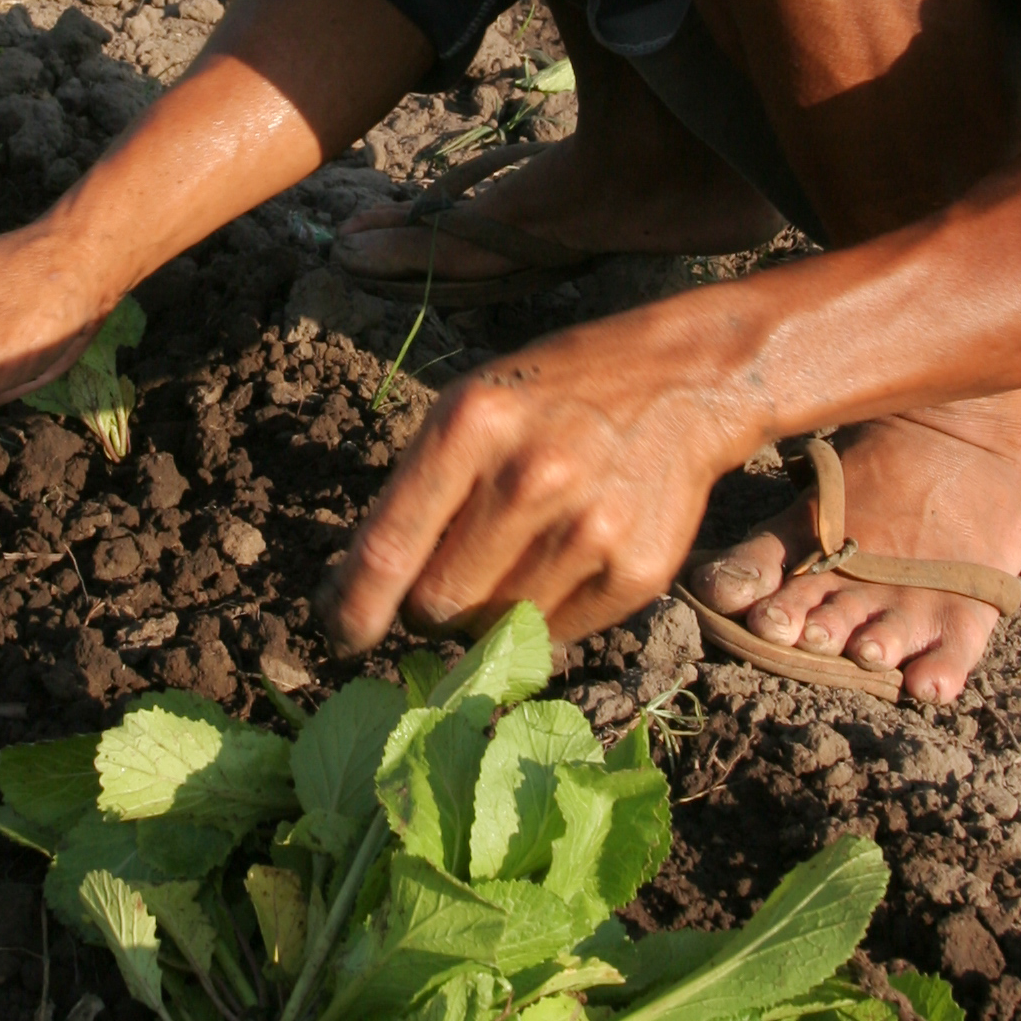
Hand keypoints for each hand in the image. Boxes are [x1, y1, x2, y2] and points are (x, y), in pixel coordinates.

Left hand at [320, 299, 746, 654]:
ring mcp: (589, 529)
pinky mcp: (636, 571)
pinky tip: (562, 564)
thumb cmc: (552, 397)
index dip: (352, 609)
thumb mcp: (470, 408)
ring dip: (488, 613)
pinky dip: (544, 616)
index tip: (340, 635)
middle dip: (428, 606)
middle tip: (448, 579)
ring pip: (494, 629)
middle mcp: (530, 479)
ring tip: (516, 558)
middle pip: (437, 604)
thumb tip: (360, 596)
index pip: (387, 551)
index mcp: (471, 427)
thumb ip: (417, 492)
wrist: (680, 384)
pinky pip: (556, 636)